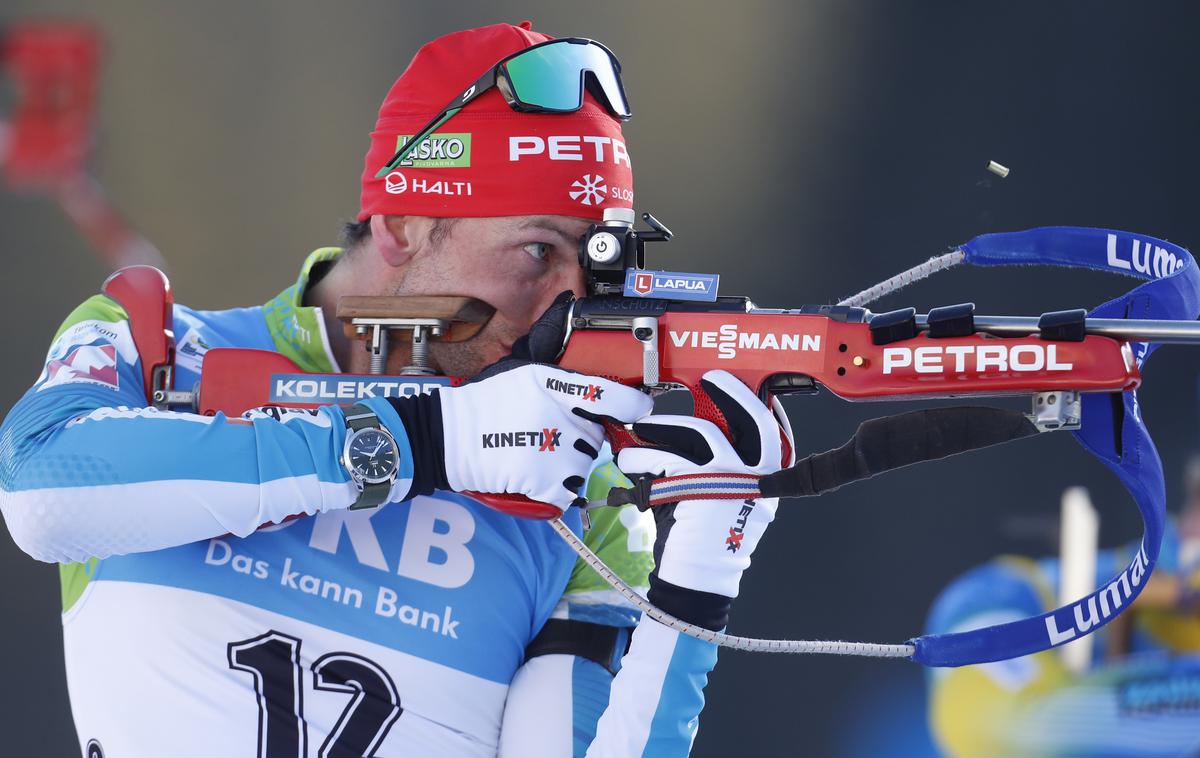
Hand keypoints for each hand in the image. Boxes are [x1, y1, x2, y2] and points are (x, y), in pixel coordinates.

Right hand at [386, 291, 651, 511]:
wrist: (449, 437)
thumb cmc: (484, 402)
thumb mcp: (520, 366)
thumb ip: (550, 346)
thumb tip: (568, 303)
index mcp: (556, 384)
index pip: (610, 393)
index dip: (632, 404)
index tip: (641, 408)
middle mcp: (561, 415)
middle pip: (596, 434)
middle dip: (579, 437)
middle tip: (547, 434)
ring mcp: (555, 448)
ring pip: (583, 464)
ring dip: (566, 466)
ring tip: (534, 453)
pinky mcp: (545, 479)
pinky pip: (567, 491)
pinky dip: (553, 490)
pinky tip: (531, 475)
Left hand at [616, 370, 794, 628]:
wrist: (697, 575)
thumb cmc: (704, 530)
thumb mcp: (722, 490)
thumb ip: (718, 458)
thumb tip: (698, 419)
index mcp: (769, 477)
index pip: (772, 429)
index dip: (756, 401)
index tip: (739, 382)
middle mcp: (759, 477)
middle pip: (753, 419)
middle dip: (730, 392)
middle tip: (708, 380)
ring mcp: (732, 481)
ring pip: (699, 432)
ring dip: (663, 427)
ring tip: (641, 430)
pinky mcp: (700, 488)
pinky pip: (667, 457)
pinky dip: (643, 456)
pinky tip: (630, 460)